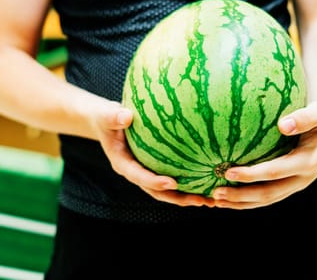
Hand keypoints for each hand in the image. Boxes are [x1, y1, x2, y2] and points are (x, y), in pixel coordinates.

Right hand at [95, 101, 214, 207]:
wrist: (107, 122)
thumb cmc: (106, 117)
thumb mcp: (106, 115)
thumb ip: (113, 116)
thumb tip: (126, 116)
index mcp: (123, 164)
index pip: (139, 176)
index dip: (155, 182)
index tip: (173, 183)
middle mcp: (135, 173)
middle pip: (157, 191)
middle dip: (178, 198)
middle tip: (199, 200)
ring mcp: (145, 172)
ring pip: (167, 190)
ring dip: (187, 196)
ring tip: (210, 200)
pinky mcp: (155, 168)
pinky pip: (172, 177)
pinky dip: (188, 183)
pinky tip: (208, 181)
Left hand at [211, 101, 316, 209]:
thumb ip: (304, 117)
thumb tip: (283, 124)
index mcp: (308, 163)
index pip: (275, 172)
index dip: (251, 175)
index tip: (228, 172)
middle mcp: (302, 179)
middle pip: (267, 194)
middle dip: (241, 196)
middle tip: (215, 193)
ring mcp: (295, 185)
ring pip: (265, 200)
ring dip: (240, 203)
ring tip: (214, 200)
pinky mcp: (289, 185)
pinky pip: (266, 196)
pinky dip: (246, 200)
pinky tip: (226, 197)